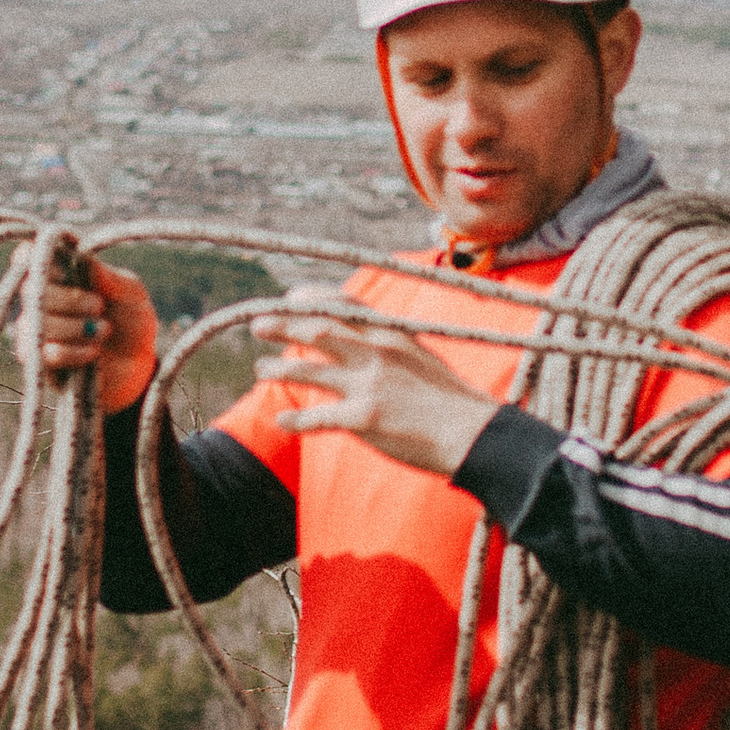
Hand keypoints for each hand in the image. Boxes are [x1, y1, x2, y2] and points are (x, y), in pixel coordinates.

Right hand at [34, 255, 157, 415]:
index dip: (31, 254)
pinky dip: (71, 351)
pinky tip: (94, 351)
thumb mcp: (131, 294)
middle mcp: (40, 300)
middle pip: (30, 289)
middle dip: (69, 299)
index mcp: (58, 274)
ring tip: (104, 330)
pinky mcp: (40, 365)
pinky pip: (43, 353)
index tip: (55, 257)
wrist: (140, 366)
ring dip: (73, 326)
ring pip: (35, 323)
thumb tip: (85, 258)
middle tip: (99, 306)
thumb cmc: (131, 321)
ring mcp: (37, 332)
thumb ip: (110, 278)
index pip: (26, 256)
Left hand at [249, 289, 494, 479]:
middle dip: (281, 324)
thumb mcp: (420, 353)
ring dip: (279, 368)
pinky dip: (296, 419)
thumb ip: (388, 342)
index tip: (289, 298)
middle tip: (256, 324)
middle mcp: (376, 351)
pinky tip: (283, 420)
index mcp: (391, 332)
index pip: (342, 302)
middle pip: (316, 328)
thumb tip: (358, 337)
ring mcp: (369, 384)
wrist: (472, 432)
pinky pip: (318, 417)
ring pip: (308, 370)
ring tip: (261, 369)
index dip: (310, 298)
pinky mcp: (365, 418)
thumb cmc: (447, 397)